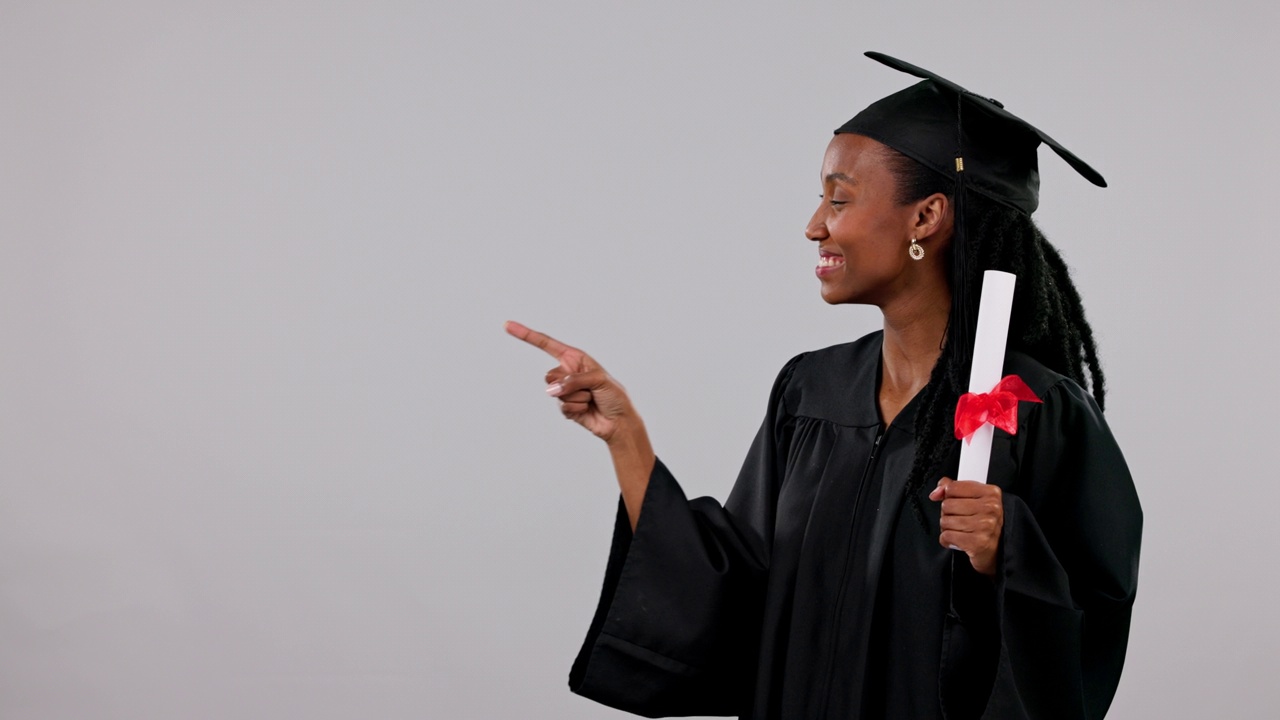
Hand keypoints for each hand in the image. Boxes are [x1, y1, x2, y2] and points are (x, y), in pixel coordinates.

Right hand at [504, 321, 637, 443]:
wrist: (618, 421)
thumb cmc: (613, 395)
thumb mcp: (598, 380)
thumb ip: (574, 381)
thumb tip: (552, 390)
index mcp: (575, 358)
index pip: (546, 344)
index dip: (526, 335)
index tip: (508, 326)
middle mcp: (567, 372)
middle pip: (550, 376)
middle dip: (569, 384)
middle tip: (589, 389)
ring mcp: (564, 390)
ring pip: (556, 394)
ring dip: (577, 398)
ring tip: (591, 399)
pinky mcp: (564, 407)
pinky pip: (562, 408)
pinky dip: (576, 409)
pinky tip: (587, 410)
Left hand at [929, 477, 1003, 576]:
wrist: (995, 550)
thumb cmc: (982, 523)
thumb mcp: (972, 499)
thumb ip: (952, 488)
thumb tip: (936, 493)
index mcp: (991, 493)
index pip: (952, 487)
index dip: (948, 496)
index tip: (955, 503)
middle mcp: (991, 508)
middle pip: (947, 505)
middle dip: (948, 514)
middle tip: (960, 520)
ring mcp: (985, 526)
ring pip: (945, 521)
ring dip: (947, 528)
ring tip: (960, 530)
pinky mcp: (977, 543)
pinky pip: (946, 536)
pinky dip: (946, 540)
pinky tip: (957, 540)